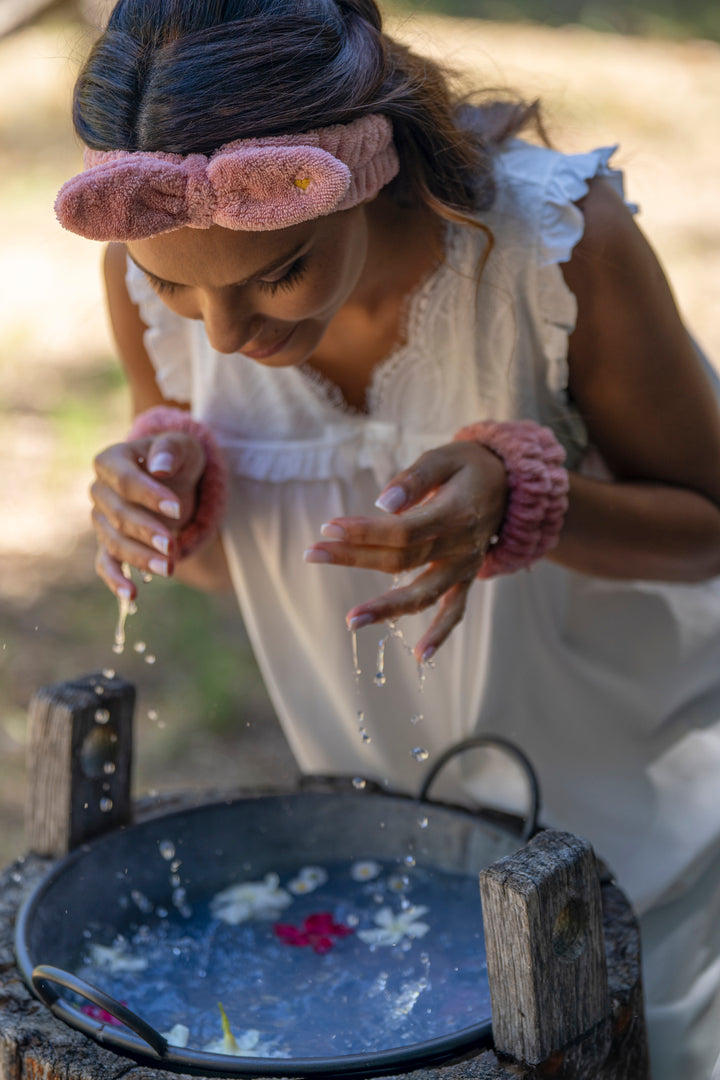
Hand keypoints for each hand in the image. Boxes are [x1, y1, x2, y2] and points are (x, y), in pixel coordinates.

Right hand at [91, 431, 205, 597]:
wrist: (174, 479)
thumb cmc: (176, 458)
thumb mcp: (182, 446)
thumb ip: (170, 451)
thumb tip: (159, 467)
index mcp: (111, 461)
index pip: (124, 480)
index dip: (148, 495)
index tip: (176, 509)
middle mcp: (100, 491)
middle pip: (118, 515)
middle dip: (146, 532)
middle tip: (172, 545)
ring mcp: (102, 519)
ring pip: (115, 543)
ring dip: (140, 558)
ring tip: (169, 569)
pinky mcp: (110, 543)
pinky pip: (106, 564)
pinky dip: (116, 580)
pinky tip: (131, 596)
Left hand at [304, 441, 506, 661]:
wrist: (513, 484)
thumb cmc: (469, 466)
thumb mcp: (444, 457)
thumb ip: (414, 479)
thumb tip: (383, 504)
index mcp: (453, 513)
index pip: (402, 530)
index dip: (364, 531)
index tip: (328, 529)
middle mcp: (460, 546)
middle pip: (401, 560)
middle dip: (353, 558)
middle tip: (312, 554)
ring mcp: (465, 567)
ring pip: (423, 593)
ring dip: (387, 609)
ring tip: (351, 621)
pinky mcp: (467, 579)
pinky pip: (455, 611)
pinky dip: (441, 634)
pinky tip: (421, 656)